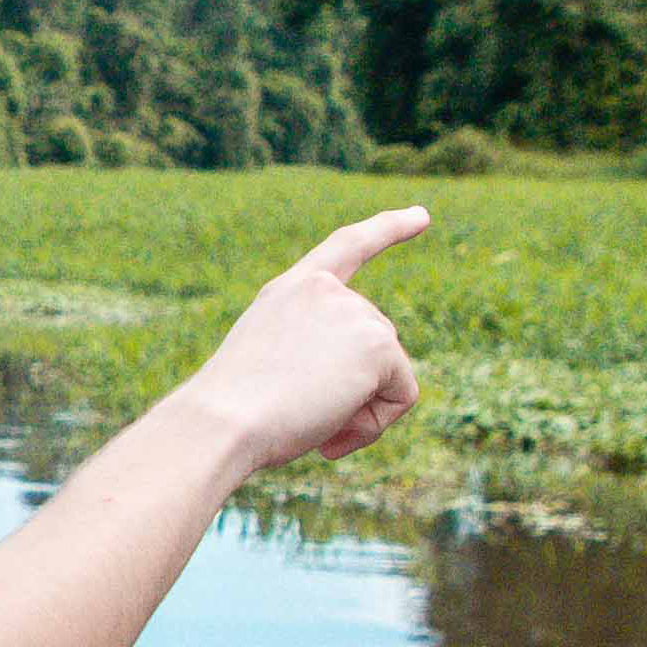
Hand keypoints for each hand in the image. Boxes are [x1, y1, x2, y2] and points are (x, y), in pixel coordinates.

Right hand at [185, 206, 428, 465]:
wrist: (224, 421)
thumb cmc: (233, 413)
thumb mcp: (267, 367)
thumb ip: (312, 354)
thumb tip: (361, 381)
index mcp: (291, 291)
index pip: (348, 247)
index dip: (388, 229)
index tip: (422, 216)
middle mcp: (326, 291)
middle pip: (376, 342)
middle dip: (356, 388)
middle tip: (305, 416)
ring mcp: (354, 311)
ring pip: (389, 374)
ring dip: (360, 411)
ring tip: (311, 421)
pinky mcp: (378, 343)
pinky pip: (403, 396)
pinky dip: (377, 424)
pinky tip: (333, 429)